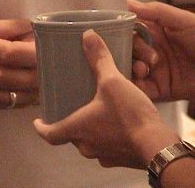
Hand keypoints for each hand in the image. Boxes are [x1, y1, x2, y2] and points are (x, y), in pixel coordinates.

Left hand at [34, 29, 179, 168]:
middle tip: (70, 108)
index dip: (41, 127)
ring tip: (91, 114)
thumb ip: (99, 59)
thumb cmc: (129, 115)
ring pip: (87, 142)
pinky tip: (113, 125)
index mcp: (76, 129)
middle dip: (68, 123)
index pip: (49, 134)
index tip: (37, 121)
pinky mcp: (117, 159)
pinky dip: (104, 137)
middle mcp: (85, 146)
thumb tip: (87, 35)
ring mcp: (102, 155)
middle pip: (69, 135)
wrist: (157, 145)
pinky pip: (104, 147)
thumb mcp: (112, 82)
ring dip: (87, 130)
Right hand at [127, 0, 194, 105]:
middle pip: (129, 52)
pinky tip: (138, 85)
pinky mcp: (158, 89)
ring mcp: (154, 71)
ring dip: (132, 70)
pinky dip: (136, 88)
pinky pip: (141, 88)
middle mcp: (151, 52)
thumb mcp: (183, 21)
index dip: (125, 35)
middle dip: (135, 54)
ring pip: (131, 70)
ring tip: (143, 71)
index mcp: (155, 34)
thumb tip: (127, 2)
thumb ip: (155, 11)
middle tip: (151, 58)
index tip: (122, 37)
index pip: (131, 33)